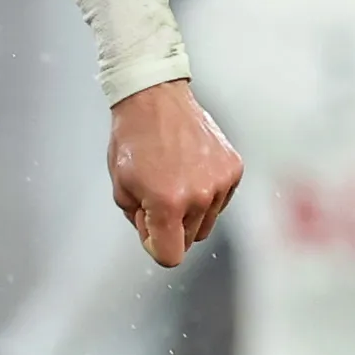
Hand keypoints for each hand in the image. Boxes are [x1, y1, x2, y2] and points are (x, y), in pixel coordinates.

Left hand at [109, 77, 242, 265]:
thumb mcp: (121, 188)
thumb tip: (158, 237)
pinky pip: (220, 200)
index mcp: (168, 203)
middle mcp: (199, 195)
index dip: (156, 245)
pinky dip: (206, 192)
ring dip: (190, 210)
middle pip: (189, 240)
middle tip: (157, 194)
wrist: (155, 98)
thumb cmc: (134, 139)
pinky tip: (191, 169)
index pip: (170, 256)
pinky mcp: (233, 168)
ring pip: (206, 222)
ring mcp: (220, 182)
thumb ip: (139, 222)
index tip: (149, 227)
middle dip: (171, 225)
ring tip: (174, 178)